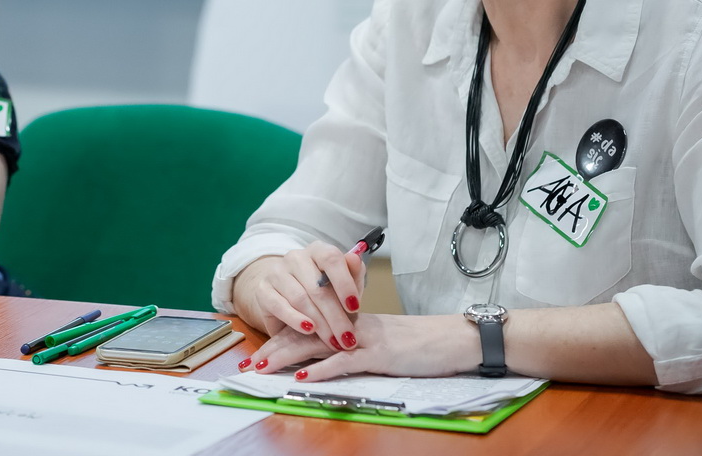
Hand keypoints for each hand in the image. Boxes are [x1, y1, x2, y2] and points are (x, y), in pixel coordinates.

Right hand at [233, 242, 365, 351]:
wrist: (289, 304)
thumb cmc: (324, 295)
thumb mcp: (343, 287)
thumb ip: (353, 275)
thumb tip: (356, 258)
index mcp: (318, 250)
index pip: (331, 258)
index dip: (344, 283)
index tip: (355, 308)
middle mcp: (295, 257)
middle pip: (317, 286)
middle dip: (335, 316)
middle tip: (347, 338)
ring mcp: (276, 272)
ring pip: (300, 298)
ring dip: (320, 323)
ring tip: (332, 341)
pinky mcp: (263, 290)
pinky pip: (279, 305)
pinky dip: (295, 320)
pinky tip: (308, 330)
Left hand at [246, 313, 474, 379]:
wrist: (453, 339)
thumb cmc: (420, 346)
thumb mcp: (383, 341)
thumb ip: (357, 344)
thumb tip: (331, 355)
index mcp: (351, 323)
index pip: (309, 328)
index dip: (281, 339)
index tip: (258, 353)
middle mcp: (352, 327)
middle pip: (305, 334)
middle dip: (273, 349)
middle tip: (248, 363)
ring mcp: (364, 339)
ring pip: (317, 345)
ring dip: (286, 357)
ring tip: (263, 367)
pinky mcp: (379, 355)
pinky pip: (344, 362)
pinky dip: (321, 370)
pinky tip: (303, 378)